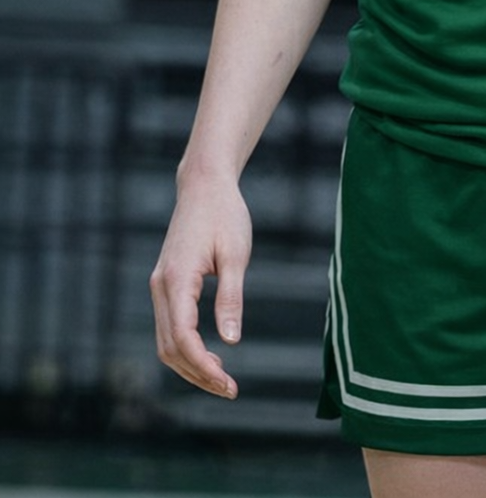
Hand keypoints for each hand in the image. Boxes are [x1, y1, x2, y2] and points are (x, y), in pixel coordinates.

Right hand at [150, 176, 252, 397]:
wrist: (204, 185)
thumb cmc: (225, 215)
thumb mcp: (235, 255)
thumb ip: (231, 297)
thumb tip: (231, 341)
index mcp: (177, 279)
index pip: (183, 338)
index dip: (204, 367)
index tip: (229, 384)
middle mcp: (160, 286)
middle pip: (170, 348)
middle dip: (198, 374)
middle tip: (230, 390)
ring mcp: (159, 285)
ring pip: (166, 341)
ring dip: (190, 365)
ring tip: (222, 379)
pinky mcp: (165, 284)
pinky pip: (169, 326)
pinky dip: (185, 347)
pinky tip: (210, 354)